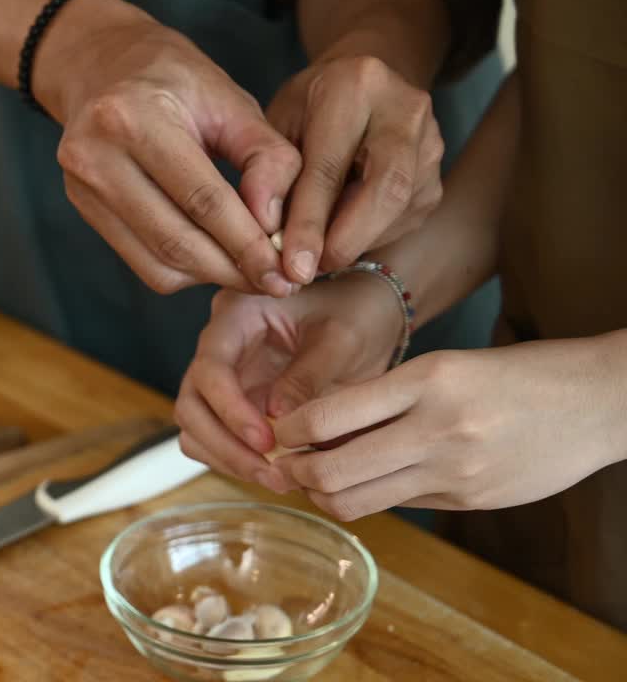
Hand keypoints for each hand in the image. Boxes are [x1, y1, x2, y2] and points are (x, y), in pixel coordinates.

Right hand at [35, 15, 300, 295]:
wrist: (99, 63)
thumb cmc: (174, 79)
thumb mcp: (230, 99)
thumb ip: (266, 157)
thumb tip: (275, 227)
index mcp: (134, 116)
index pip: (202, 199)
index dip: (247, 243)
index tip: (284, 272)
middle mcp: (96, 155)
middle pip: (176, 239)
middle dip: (232, 269)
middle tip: (276, 282)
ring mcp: (81, 186)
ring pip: (157, 261)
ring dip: (210, 275)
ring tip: (248, 268)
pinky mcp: (81, 207)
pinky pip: (140, 261)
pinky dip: (183, 269)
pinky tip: (211, 255)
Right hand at [173, 273, 403, 491]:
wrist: (368, 313)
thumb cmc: (356, 311)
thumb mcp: (342, 337)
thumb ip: (309, 374)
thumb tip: (277, 420)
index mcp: (236, 316)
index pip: (211, 368)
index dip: (230, 409)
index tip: (265, 441)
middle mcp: (220, 348)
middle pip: (191, 404)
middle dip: (224, 445)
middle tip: (269, 474)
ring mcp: (224, 379)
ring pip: (196, 428)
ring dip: (227, 460)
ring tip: (276, 480)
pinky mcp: (236, 405)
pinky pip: (217, 441)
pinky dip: (237, 462)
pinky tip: (275, 472)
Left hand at [266, 55, 443, 281]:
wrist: (361, 83)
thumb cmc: (308, 108)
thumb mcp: (277, 125)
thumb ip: (272, 175)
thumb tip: (268, 235)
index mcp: (356, 86)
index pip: (330, 166)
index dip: (309, 221)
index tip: (290, 263)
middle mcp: (405, 110)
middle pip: (388, 188)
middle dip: (347, 239)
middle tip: (309, 272)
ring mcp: (431, 143)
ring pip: (399, 210)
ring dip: (355, 243)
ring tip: (313, 253)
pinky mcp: (437, 176)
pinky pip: (404, 221)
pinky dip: (367, 238)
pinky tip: (339, 235)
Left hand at [272, 334, 626, 520]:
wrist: (598, 403)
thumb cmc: (515, 375)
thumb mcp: (445, 366)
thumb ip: (384, 396)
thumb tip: (314, 426)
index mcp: (427, 379)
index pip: (328, 416)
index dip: (288, 431)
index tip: (276, 429)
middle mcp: (437, 428)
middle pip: (330, 471)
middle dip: (293, 471)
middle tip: (282, 462)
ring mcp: (454, 471)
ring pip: (355, 501)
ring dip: (321, 493)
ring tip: (313, 478)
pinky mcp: (468, 501)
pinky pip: (396, 504)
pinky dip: (367, 497)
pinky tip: (364, 482)